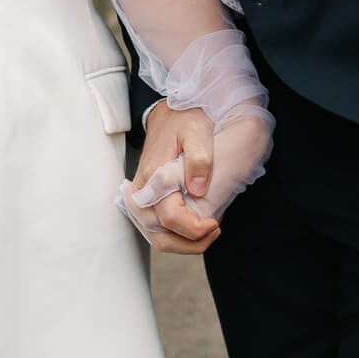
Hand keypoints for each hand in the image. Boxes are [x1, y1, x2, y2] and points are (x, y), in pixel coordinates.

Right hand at [125, 103, 219, 253]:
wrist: (169, 113)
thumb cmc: (184, 119)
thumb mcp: (198, 131)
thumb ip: (199, 160)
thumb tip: (197, 190)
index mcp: (154, 176)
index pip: (170, 217)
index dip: (194, 228)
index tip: (215, 223)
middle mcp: (143, 191)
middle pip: (159, 235)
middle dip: (190, 243)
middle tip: (215, 229)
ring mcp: (144, 197)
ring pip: (156, 236)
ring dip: (183, 242)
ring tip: (208, 230)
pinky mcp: (148, 199)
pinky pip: (157, 227)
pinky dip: (177, 235)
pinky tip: (196, 224)